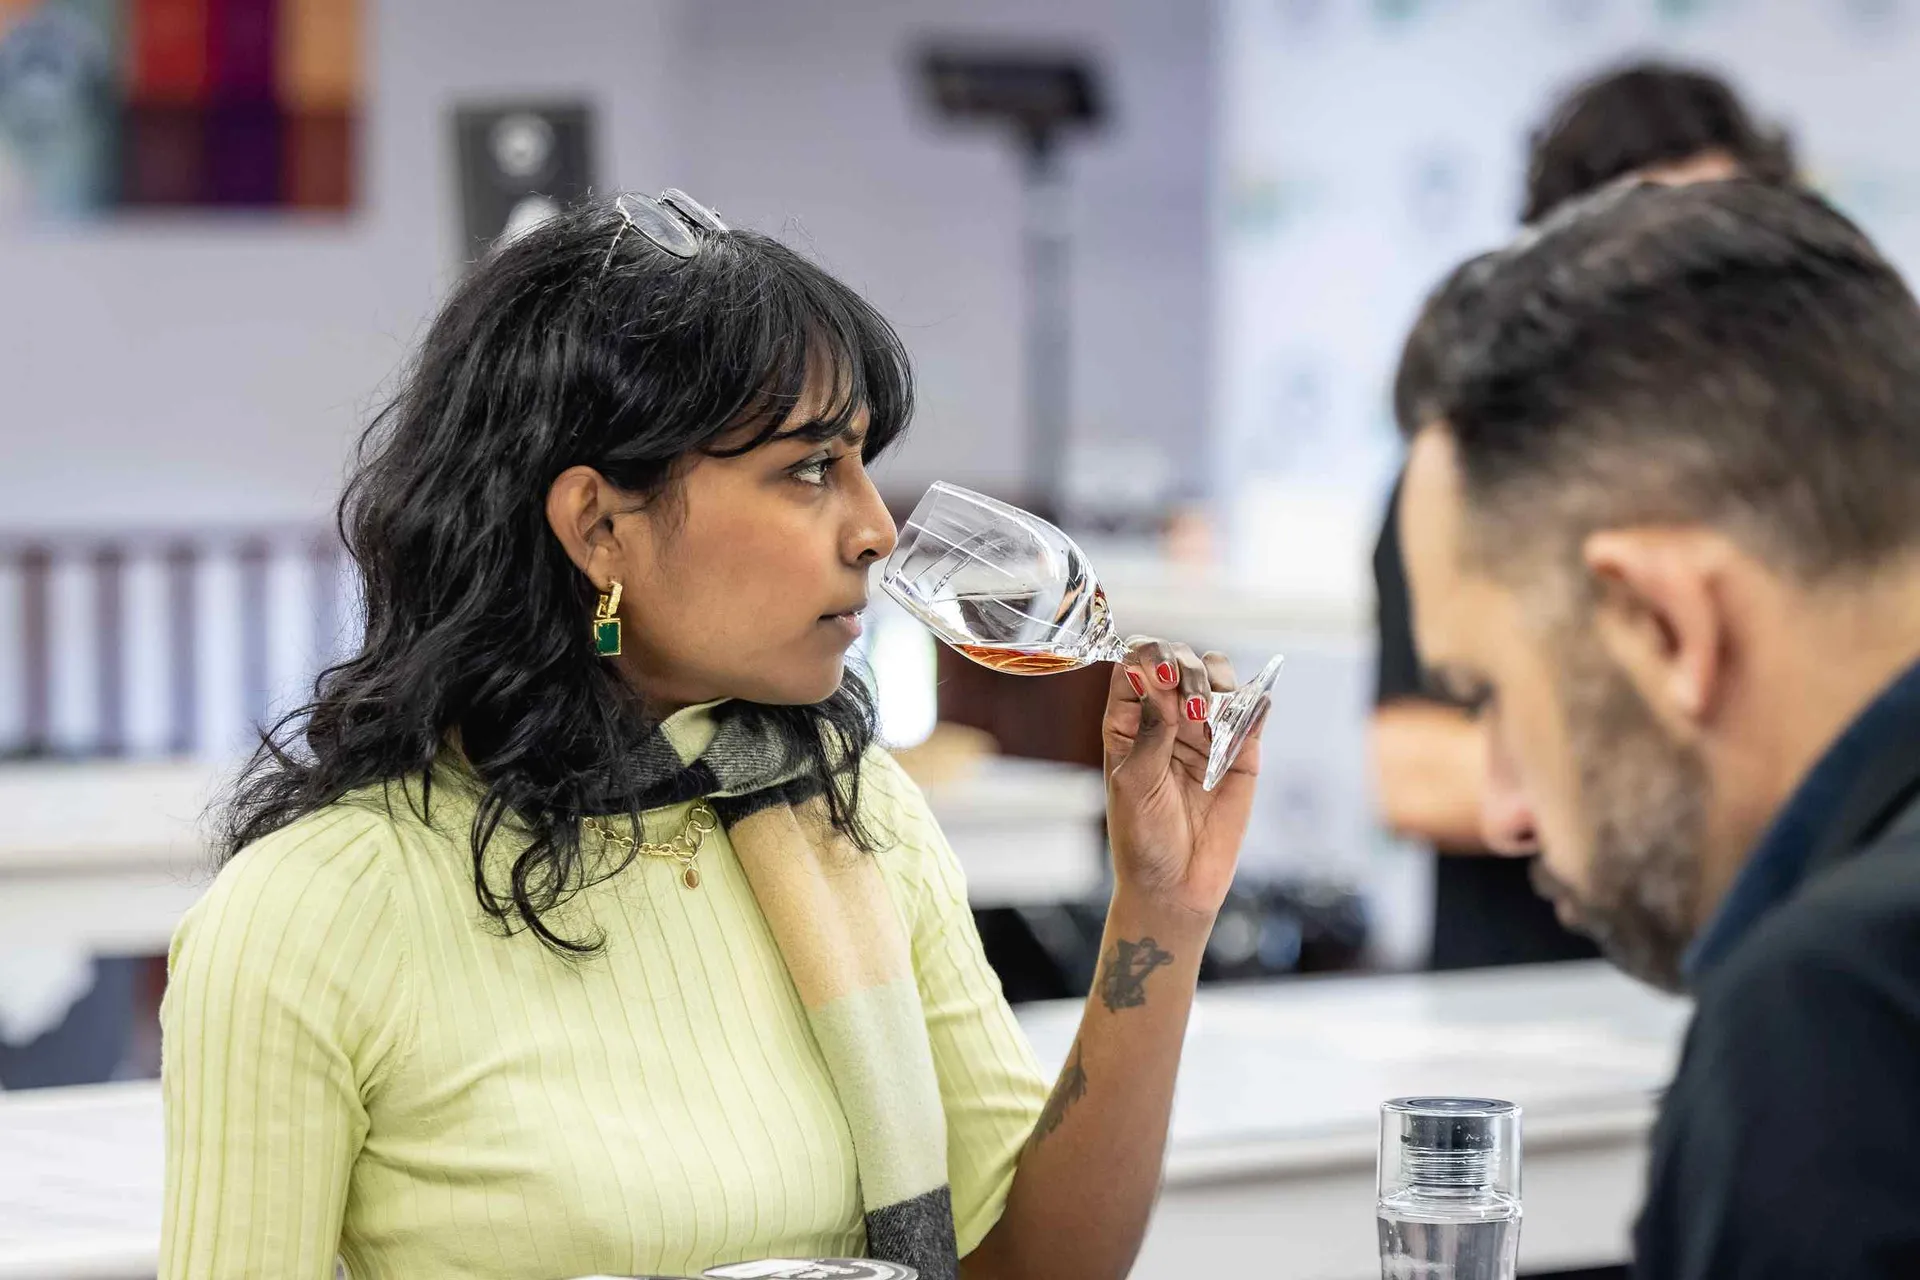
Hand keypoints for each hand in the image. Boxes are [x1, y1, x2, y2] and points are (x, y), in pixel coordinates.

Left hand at [1102, 639, 1267, 922]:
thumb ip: (1150, 732)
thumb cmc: (1142, 837)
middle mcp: (1166, 718)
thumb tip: (1161, 682)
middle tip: (1190, 703)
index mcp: (1128, 722)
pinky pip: (1253, 713)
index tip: (1158, 674)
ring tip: (1208, 715)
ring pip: (1216, 678)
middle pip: (1178, 664)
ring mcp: (1205, 732)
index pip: (1134, 666)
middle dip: (1186, 669)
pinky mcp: (1240, 751)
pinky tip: (1251, 706)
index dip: (1147, 657)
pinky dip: (1255, 702)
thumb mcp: (1134, 783)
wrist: (1176, 885)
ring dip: (1217, 681)